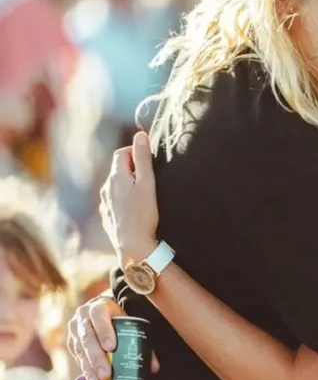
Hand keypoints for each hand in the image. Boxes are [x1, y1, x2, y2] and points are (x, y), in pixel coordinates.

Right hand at [66, 295, 159, 379]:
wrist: (102, 310)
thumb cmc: (119, 317)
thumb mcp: (130, 321)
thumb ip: (142, 340)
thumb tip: (154, 367)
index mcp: (98, 306)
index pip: (98, 315)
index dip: (104, 331)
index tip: (111, 347)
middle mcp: (82, 317)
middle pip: (88, 338)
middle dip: (97, 358)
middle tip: (106, 374)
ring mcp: (75, 330)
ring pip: (81, 350)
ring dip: (90, 368)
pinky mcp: (72, 342)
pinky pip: (78, 357)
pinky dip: (86, 370)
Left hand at [100, 131, 158, 264]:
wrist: (132, 245)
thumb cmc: (144, 213)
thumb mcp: (148, 183)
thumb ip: (143, 158)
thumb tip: (140, 134)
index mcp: (116, 176)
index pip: (122, 153)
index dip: (135, 152)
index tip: (150, 161)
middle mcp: (106, 187)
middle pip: (118, 169)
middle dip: (133, 168)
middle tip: (151, 179)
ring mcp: (105, 202)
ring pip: (116, 185)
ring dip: (128, 184)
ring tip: (145, 195)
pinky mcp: (107, 215)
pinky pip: (114, 200)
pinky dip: (124, 199)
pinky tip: (136, 210)